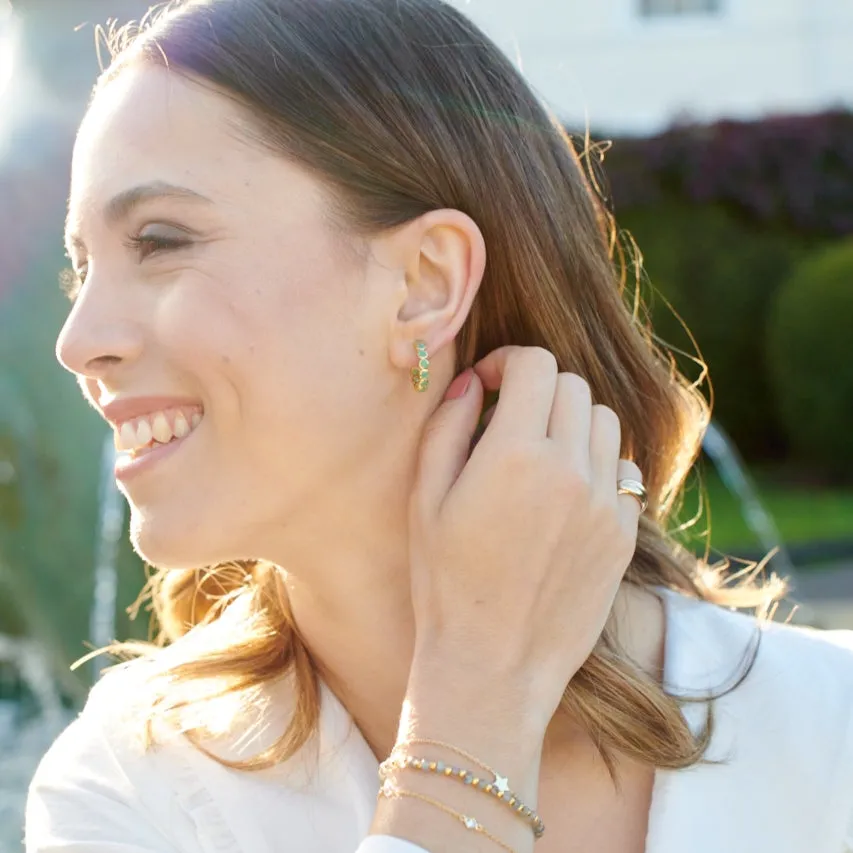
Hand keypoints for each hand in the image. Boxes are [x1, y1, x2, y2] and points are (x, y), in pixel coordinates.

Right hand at [407, 345, 643, 733]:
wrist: (493, 665)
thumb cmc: (445, 583)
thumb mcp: (425, 499)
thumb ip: (447, 428)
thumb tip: (471, 384)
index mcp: (514, 455)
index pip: (535, 364)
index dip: (508, 361)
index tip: (490, 383)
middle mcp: (570, 470)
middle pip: (572, 385)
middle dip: (538, 388)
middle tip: (510, 418)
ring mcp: (605, 503)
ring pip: (604, 421)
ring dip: (572, 420)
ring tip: (542, 452)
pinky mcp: (623, 534)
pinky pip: (623, 470)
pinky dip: (597, 463)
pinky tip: (568, 490)